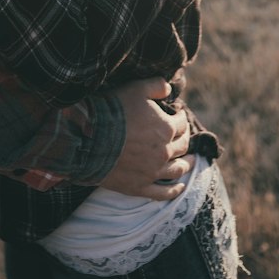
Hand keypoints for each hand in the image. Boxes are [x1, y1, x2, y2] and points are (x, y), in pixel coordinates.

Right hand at [100, 77, 192, 201]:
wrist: (87, 140)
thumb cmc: (112, 112)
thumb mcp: (136, 89)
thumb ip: (156, 85)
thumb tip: (168, 88)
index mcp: (165, 128)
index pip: (182, 123)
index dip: (181, 116)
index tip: (178, 114)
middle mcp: (164, 152)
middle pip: (182, 146)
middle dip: (185, 139)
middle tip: (184, 136)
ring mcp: (152, 172)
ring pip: (177, 169)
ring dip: (187, 164)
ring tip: (191, 161)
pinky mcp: (140, 187)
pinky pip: (163, 193)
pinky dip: (174, 190)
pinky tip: (180, 188)